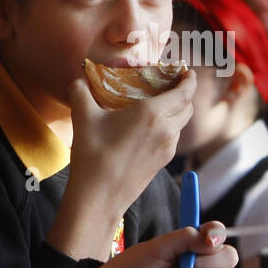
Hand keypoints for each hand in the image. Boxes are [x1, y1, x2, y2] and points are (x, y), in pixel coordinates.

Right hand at [49, 70, 196, 260]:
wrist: (98, 197)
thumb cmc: (92, 155)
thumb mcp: (83, 118)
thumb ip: (81, 92)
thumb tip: (78, 79)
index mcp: (153, 113)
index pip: (184, 91)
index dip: (188, 79)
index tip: (185, 71)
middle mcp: (166, 129)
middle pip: (187, 107)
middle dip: (183, 95)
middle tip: (170, 86)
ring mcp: (167, 148)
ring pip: (180, 124)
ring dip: (175, 113)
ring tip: (157, 107)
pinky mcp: (162, 163)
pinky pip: (171, 139)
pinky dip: (167, 129)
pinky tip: (147, 130)